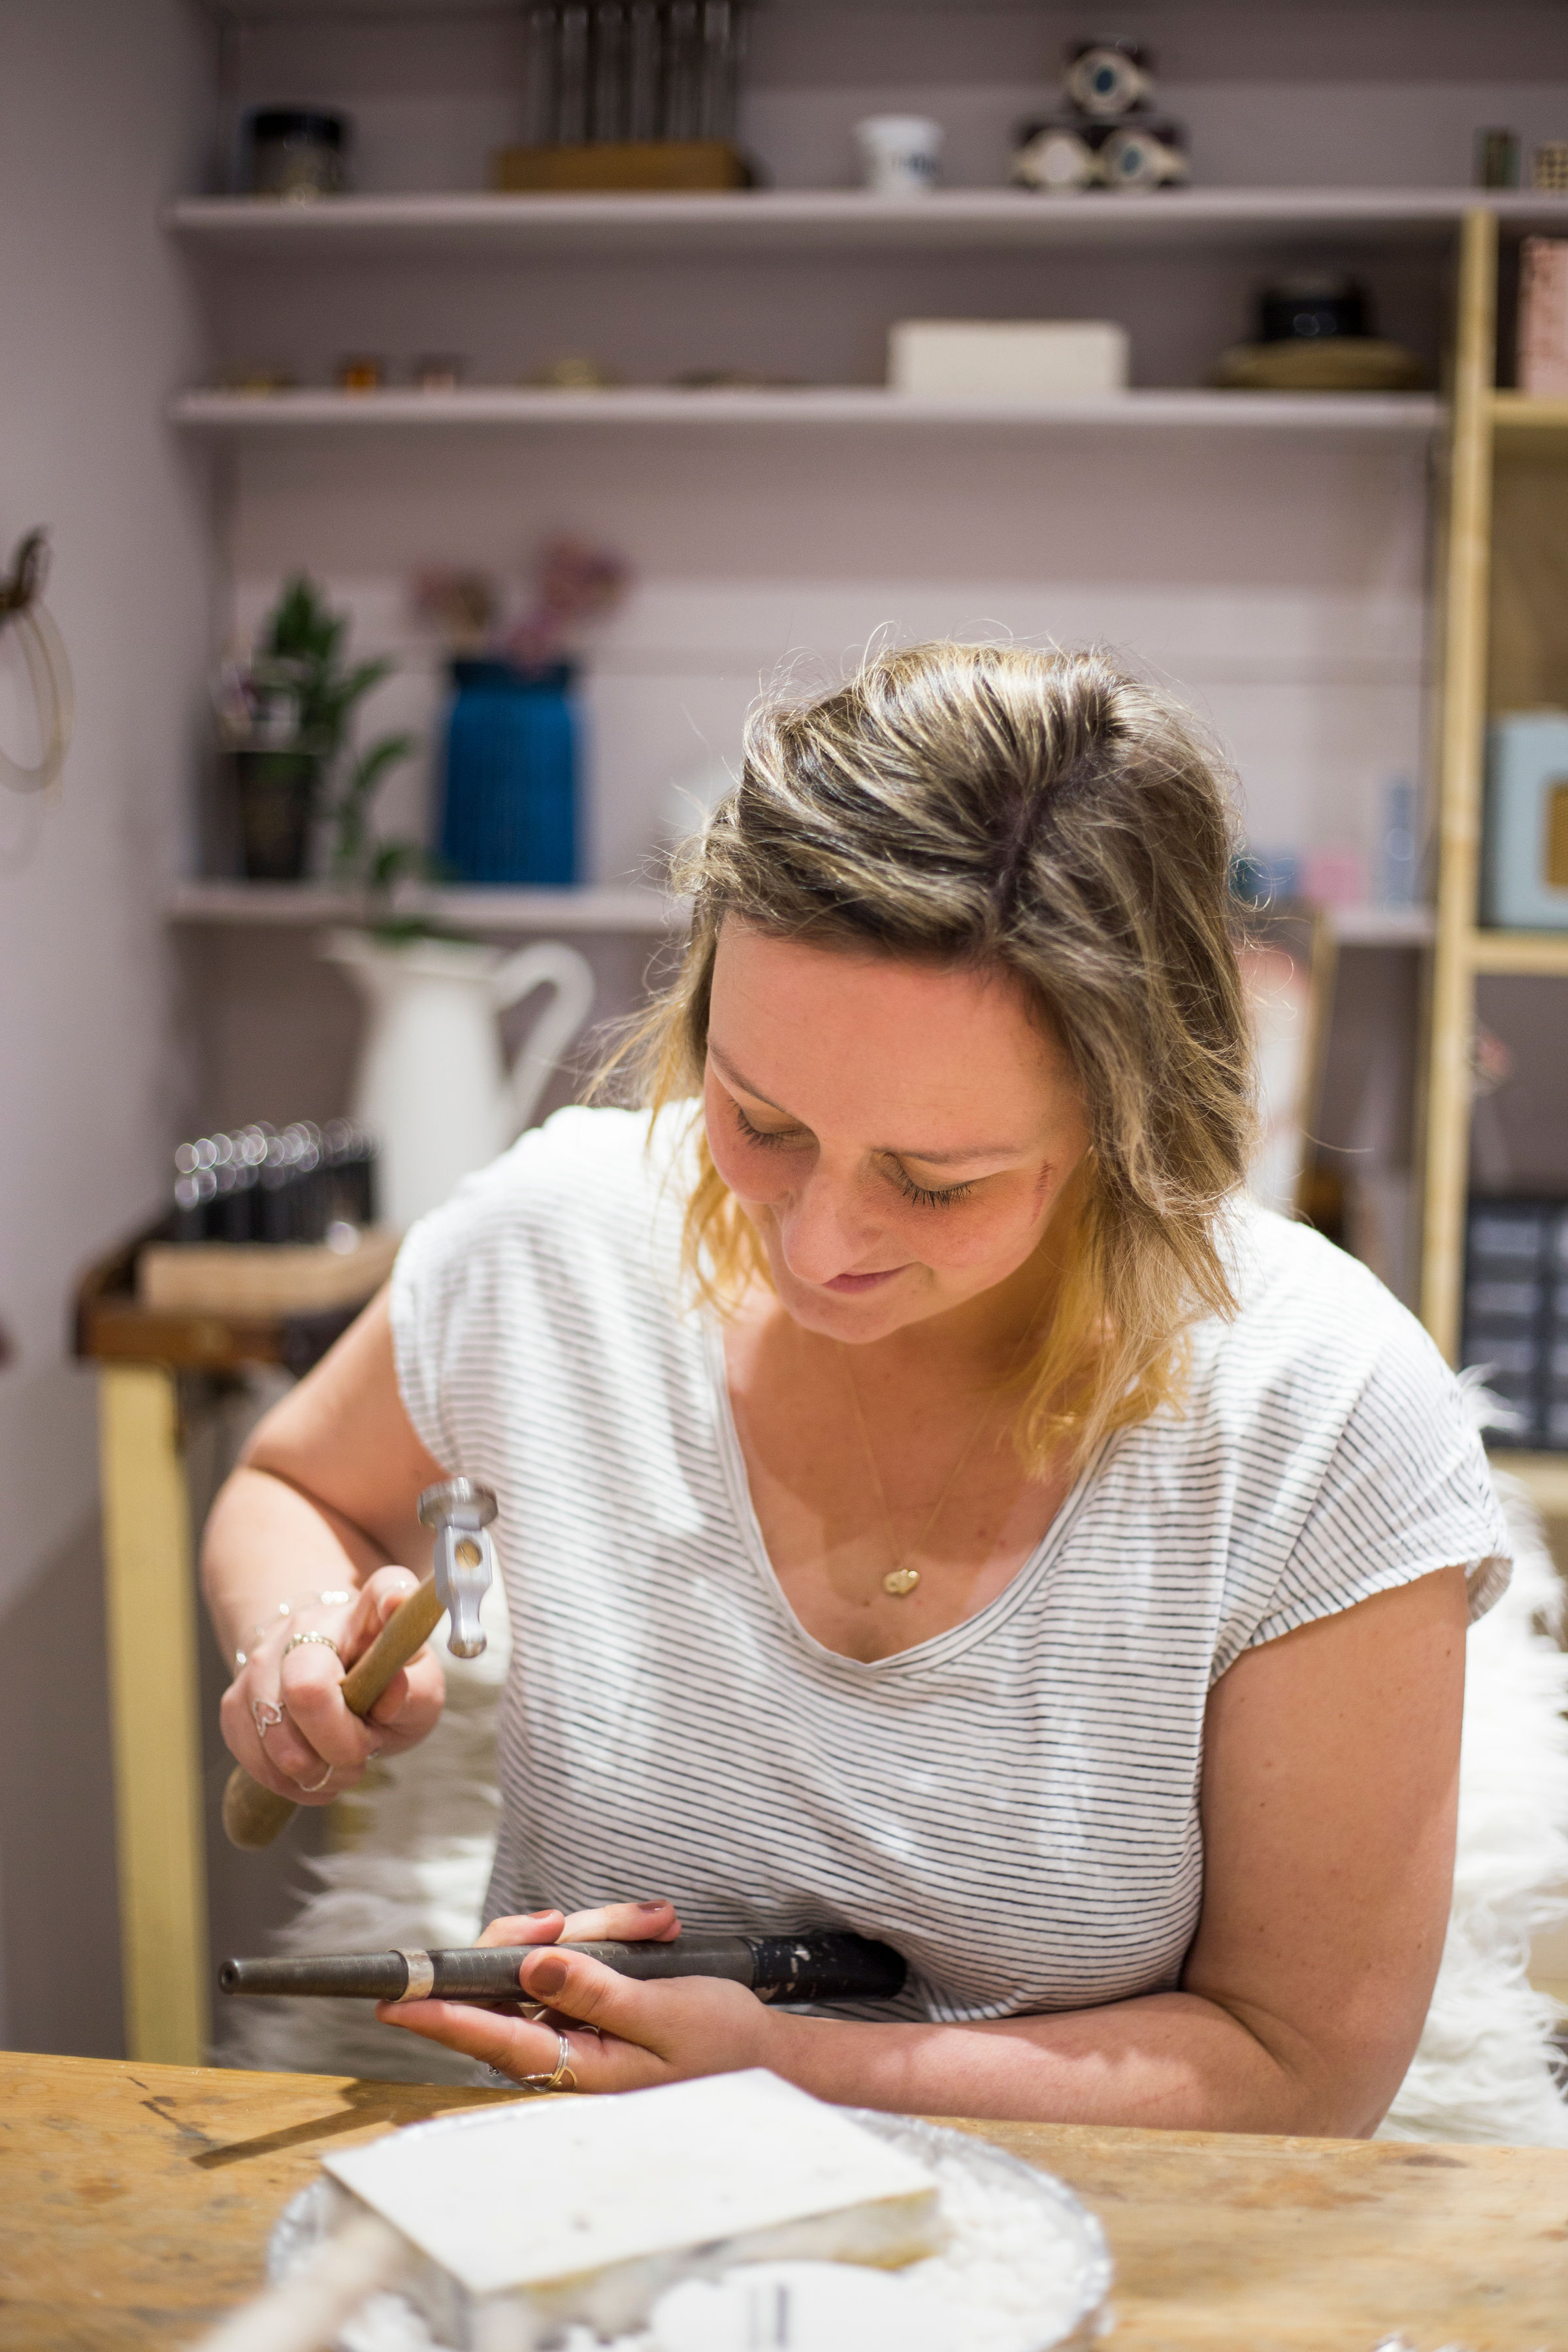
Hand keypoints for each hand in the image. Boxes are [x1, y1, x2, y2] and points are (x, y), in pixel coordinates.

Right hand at [219, 1567, 445, 1805]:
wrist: (331, 1690)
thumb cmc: (383, 1689)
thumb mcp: (420, 1693)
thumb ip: (417, 1693)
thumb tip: (392, 1689)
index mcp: (369, 1613)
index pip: (383, 1589)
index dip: (391, 1597)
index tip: (396, 1604)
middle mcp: (310, 1624)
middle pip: (307, 1687)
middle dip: (339, 1744)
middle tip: (362, 1752)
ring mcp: (264, 1658)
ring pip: (274, 1729)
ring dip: (314, 1769)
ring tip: (340, 1766)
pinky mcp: (235, 1699)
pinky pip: (251, 1753)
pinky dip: (286, 1780)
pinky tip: (312, 1774)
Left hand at [378, 1899, 781, 2091]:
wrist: (762, 2048)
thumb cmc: (717, 2042)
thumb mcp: (662, 2014)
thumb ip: (595, 1992)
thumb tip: (530, 1970)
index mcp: (576, 2066)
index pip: (493, 2037)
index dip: (440, 2015)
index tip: (393, 2000)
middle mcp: (561, 2046)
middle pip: (509, 1981)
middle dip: (546, 1936)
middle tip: (576, 1915)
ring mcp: (571, 2021)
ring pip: (544, 1956)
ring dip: (597, 1928)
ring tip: (656, 1925)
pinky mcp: (585, 1999)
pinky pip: (573, 1952)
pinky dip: (610, 1932)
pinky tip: (652, 1930)